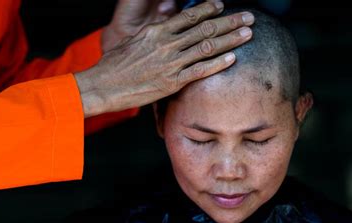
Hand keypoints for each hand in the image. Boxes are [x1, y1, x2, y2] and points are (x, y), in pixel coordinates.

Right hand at [76, 1, 254, 116]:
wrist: (103, 85)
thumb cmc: (115, 65)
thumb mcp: (132, 40)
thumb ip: (153, 32)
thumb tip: (167, 23)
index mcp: (157, 31)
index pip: (189, 16)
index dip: (209, 9)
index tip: (222, 5)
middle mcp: (166, 43)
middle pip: (204, 28)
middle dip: (229, 21)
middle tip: (248, 16)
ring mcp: (170, 63)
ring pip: (207, 46)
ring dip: (230, 39)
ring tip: (248, 33)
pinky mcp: (172, 82)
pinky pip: (200, 70)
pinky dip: (218, 63)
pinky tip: (233, 57)